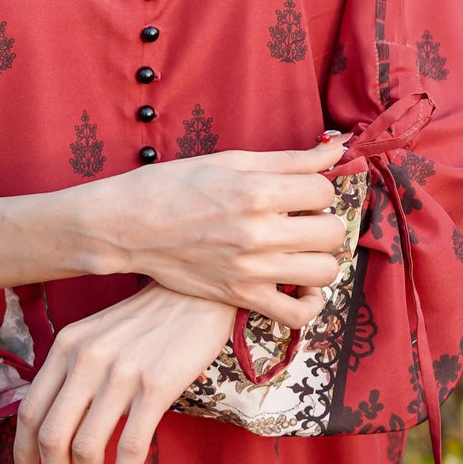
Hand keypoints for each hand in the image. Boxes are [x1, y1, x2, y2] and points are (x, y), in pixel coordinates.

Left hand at [13, 284, 233, 463]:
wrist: (198, 292)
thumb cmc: (149, 320)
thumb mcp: (98, 335)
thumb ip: (74, 372)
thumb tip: (56, 432)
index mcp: (66, 346)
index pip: (30, 412)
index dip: (22, 457)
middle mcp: (86, 359)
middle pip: (51, 437)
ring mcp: (120, 374)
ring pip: (85, 448)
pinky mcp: (156, 387)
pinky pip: (129, 448)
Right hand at [96, 136, 347, 325]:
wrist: (127, 226)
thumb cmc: (174, 185)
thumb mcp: (230, 161)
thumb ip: (288, 159)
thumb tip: (335, 148)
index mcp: (255, 192)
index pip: (323, 191)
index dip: (315, 188)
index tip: (297, 190)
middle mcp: (257, 233)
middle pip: (331, 231)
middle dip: (323, 220)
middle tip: (301, 217)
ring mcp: (250, 270)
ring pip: (324, 271)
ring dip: (320, 257)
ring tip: (300, 247)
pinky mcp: (240, 297)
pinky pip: (296, 315)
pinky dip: (309, 303)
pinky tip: (301, 285)